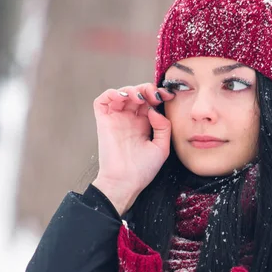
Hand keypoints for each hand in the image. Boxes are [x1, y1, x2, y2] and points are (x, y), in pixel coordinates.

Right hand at [92, 83, 173, 213]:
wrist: (126, 182)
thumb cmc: (143, 170)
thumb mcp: (161, 148)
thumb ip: (163, 127)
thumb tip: (154, 110)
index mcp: (142, 125)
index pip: (149, 102)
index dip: (158, 94)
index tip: (169, 95)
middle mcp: (129, 120)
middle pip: (136, 94)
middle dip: (146, 89)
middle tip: (154, 95)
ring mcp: (116, 119)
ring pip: (121, 94)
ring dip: (130, 89)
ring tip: (139, 97)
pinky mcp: (103, 121)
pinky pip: (102, 101)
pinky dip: (111, 93)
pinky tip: (122, 97)